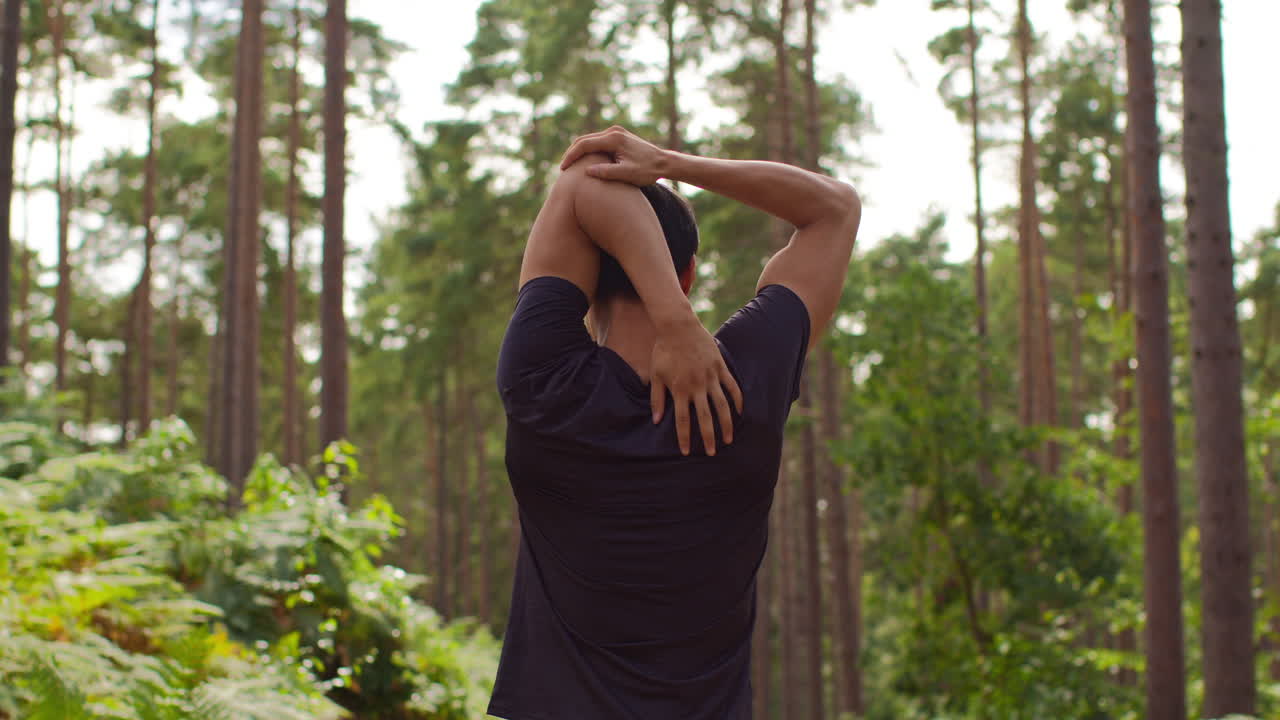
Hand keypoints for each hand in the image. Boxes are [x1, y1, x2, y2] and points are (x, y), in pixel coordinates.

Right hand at [560, 126, 668, 185]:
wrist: (664, 163)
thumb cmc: (647, 170)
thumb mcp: (627, 174)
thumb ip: (607, 172)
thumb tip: (587, 171)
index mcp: (614, 139)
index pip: (585, 144)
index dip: (571, 156)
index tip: (563, 168)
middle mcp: (613, 132)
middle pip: (584, 139)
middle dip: (572, 153)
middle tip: (562, 167)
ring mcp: (616, 132)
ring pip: (590, 139)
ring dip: (579, 151)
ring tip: (569, 165)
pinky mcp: (618, 136)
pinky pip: (597, 142)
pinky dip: (588, 150)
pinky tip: (583, 161)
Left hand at [648, 314, 743, 455]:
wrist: (678, 326)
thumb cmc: (663, 350)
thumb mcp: (656, 374)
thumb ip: (657, 398)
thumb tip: (656, 420)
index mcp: (679, 389)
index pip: (682, 420)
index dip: (685, 437)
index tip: (687, 452)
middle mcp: (697, 386)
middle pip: (705, 417)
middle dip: (708, 437)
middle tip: (713, 453)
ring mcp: (711, 377)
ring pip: (722, 406)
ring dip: (726, 424)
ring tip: (729, 439)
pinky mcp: (721, 367)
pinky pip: (732, 387)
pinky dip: (737, 400)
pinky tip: (739, 413)